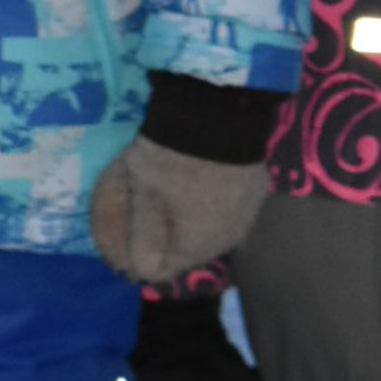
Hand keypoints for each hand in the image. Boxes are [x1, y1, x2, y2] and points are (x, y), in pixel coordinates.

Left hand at [88, 137, 267, 284]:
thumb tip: (141, 270)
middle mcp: (229, 238)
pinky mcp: (257, 188)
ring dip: (186, 215)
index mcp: (199, 246)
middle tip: (141, 202)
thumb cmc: (171, 158)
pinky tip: (194, 175)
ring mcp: (247, 213)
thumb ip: (142, 236)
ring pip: (207, 226)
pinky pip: (224, 205)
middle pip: (186, 248)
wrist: (221, 110)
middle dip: (162, 232)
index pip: (161, 268)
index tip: (124, 226)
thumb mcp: (143, 195)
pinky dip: (207, 197)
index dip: (137, 251)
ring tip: (166, 185)